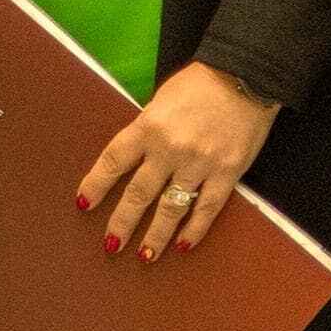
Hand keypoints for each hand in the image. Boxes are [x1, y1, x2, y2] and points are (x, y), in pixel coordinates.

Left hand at [75, 73, 279, 265]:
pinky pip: (207, 208)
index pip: (113, 161)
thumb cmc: (200, 83)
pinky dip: (194, 229)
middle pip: (138, 193)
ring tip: (145, 256)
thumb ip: (147, 130)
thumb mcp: (162, 100)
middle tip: (111, 244)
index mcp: (148, 125)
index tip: (84, 204)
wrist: (246, 74)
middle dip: (122, 222)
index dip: (96, 184)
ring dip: (156, 235)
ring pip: (171, 208)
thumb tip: (135, 160)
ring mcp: (199, 163)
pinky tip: (183, 245)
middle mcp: (170, 148)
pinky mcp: (227, 172)